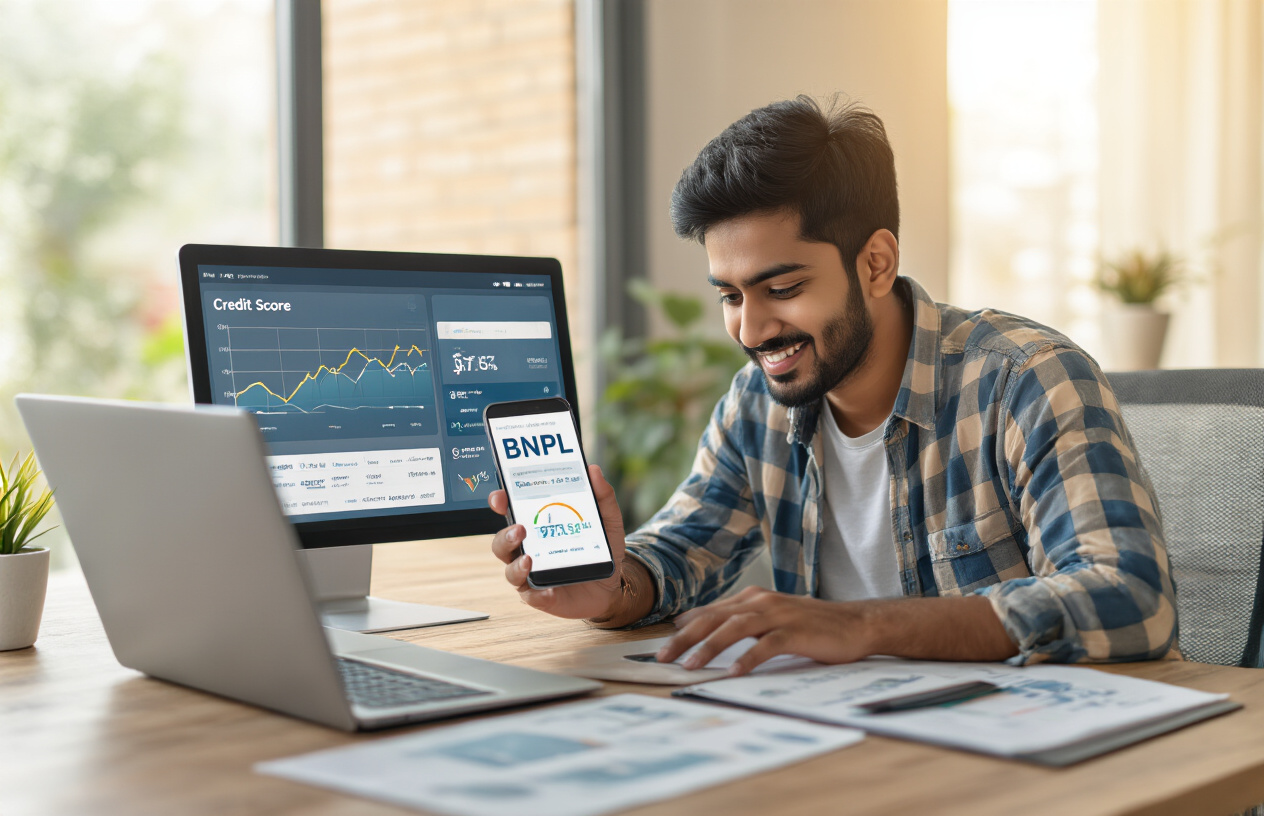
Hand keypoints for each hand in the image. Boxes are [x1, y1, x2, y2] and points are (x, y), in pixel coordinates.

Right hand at [487, 464, 627, 619]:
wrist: (614, 585)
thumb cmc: (601, 549)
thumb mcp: (607, 520)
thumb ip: (602, 496)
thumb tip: (594, 470)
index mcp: (537, 526)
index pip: (511, 512)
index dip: (500, 502)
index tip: (500, 496)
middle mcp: (528, 549)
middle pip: (502, 542)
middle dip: (505, 534)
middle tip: (520, 528)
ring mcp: (532, 575)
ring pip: (510, 570)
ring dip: (516, 565)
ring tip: (529, 559)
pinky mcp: (542, 597)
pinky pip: (532, 597)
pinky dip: (537, 594)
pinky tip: (547, 589)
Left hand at [656, 586, 877, 675]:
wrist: (856, 623)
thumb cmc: (812, 625)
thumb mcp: (772, 619)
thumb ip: (742, 622)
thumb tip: (705, 629)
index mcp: (753, 598)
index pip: (710, 612)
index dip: (684, 627)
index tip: (662, 643)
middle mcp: (761, 602)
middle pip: (714, 618)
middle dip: (685, 638)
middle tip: (662, 657)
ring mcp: (779, 615)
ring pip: (734, 628)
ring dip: (709, 647)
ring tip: (690, 666)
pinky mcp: (796, 632)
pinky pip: (767, 646)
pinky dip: (748, 659)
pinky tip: (733, 672)